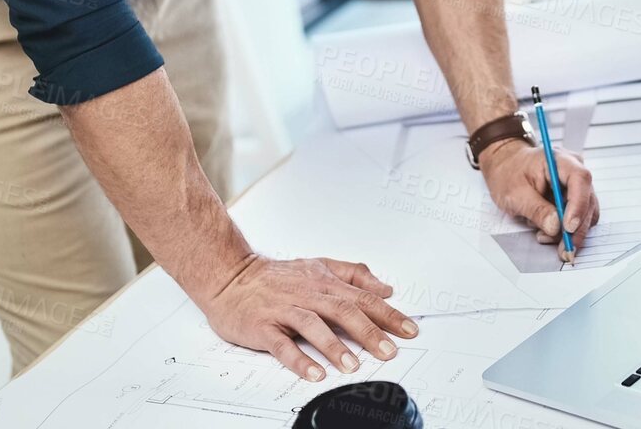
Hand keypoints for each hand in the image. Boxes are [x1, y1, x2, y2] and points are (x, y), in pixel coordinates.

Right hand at [202, 254, 418, 380]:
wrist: (230, 276)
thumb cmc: (276, 277)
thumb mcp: (318, 266)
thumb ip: (353, 275)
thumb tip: (385, 288)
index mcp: (324, 282)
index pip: (363, 297)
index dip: (388, 314)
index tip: (410, 330)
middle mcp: (308, 293)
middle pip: (344, 310)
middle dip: (369, 332)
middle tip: (389, 351)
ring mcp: (284, 309)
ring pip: (313, 325)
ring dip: (335, 346)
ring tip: (353, 365)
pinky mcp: (263, 325)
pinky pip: (281, 344)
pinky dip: (298, 359)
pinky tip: (314, 373)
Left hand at [479, 140, 599, 260]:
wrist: (506, 168)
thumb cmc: (509, 174)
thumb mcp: (515, 193)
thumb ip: (536, 209)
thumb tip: (556, 226)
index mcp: (560, 161)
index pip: (579, 179)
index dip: (578, 205)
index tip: (568, 227)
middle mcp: (574, 170)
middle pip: (587, 200)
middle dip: (576, 229)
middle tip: (565, 250)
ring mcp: (576, 186)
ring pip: (586, 213)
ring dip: (570, 232)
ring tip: (544, 236)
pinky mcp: (575, 199)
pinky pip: (578, 219)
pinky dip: (565, 231)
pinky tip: (547, 232)